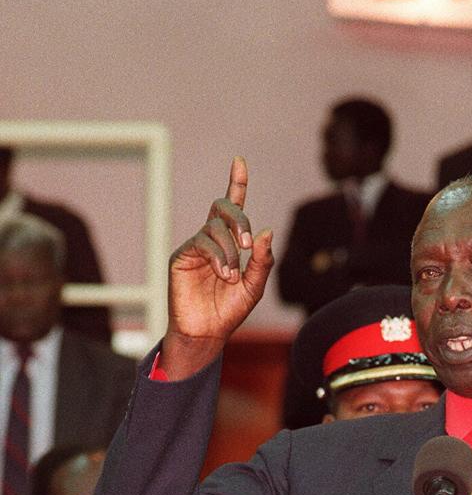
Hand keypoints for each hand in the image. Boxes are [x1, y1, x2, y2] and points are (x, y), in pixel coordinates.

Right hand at [161, 156, 273, 378]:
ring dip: (230, 250)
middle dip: (239, 219)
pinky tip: (223, 275)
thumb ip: (262, 261)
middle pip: (223, 208)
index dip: (237, 183)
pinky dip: (218, 257)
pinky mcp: (181, 256)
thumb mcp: (255, 286)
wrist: (207, 332)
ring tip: (232, 275)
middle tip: (248, 244)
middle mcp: (212, 240)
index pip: (233, 207)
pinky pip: (203, 243)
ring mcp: (196, 246)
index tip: (239, 161)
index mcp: (231, 244)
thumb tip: (267, 232)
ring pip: (215, 228)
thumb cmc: (230, 310)